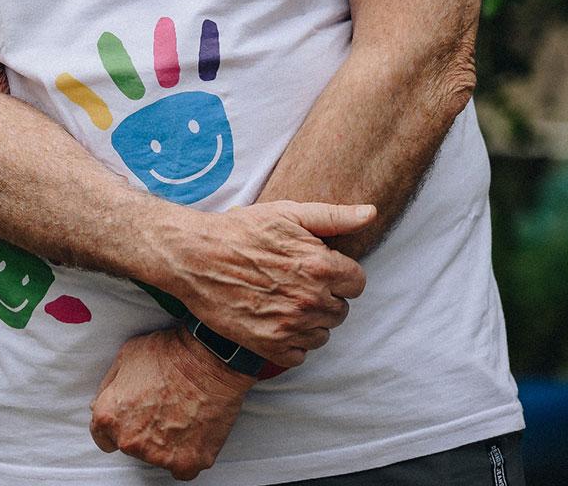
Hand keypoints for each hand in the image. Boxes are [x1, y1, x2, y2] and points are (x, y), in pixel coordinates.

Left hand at [90, 326, 251, 478]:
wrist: (210, 357)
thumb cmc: (172, 352)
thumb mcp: (127, 354)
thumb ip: (109, 386)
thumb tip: (101, 402)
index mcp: (110, 416)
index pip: (102, 436)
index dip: (119, 422)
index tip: (133, 415)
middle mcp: (130, 440)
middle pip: (131, 445)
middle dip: (143, 429)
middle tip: (163, 404)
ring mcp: (158, 455)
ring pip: (157, 456)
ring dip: (166, 440)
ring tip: (182, 411)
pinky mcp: (186, 462)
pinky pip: (182, 466)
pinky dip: (188, 452)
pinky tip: (194, 429)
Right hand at [174, 200, 374, 366]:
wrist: (197, 257)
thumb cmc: (243, 230)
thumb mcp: (289, 214)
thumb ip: (334, 217)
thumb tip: (370, 213)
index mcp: (320, 266)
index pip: (358, 283)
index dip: (340, 274)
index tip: (321, 267)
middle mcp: (310, 299)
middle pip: (341, 310)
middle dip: (326, 296)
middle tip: (298, 281)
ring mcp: (290, 326)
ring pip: (323, 333)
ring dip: (310, 320)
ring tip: (284, 298)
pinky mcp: (269, 345)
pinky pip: (300, 354)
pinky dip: (291, 341)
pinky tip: (274, 319)